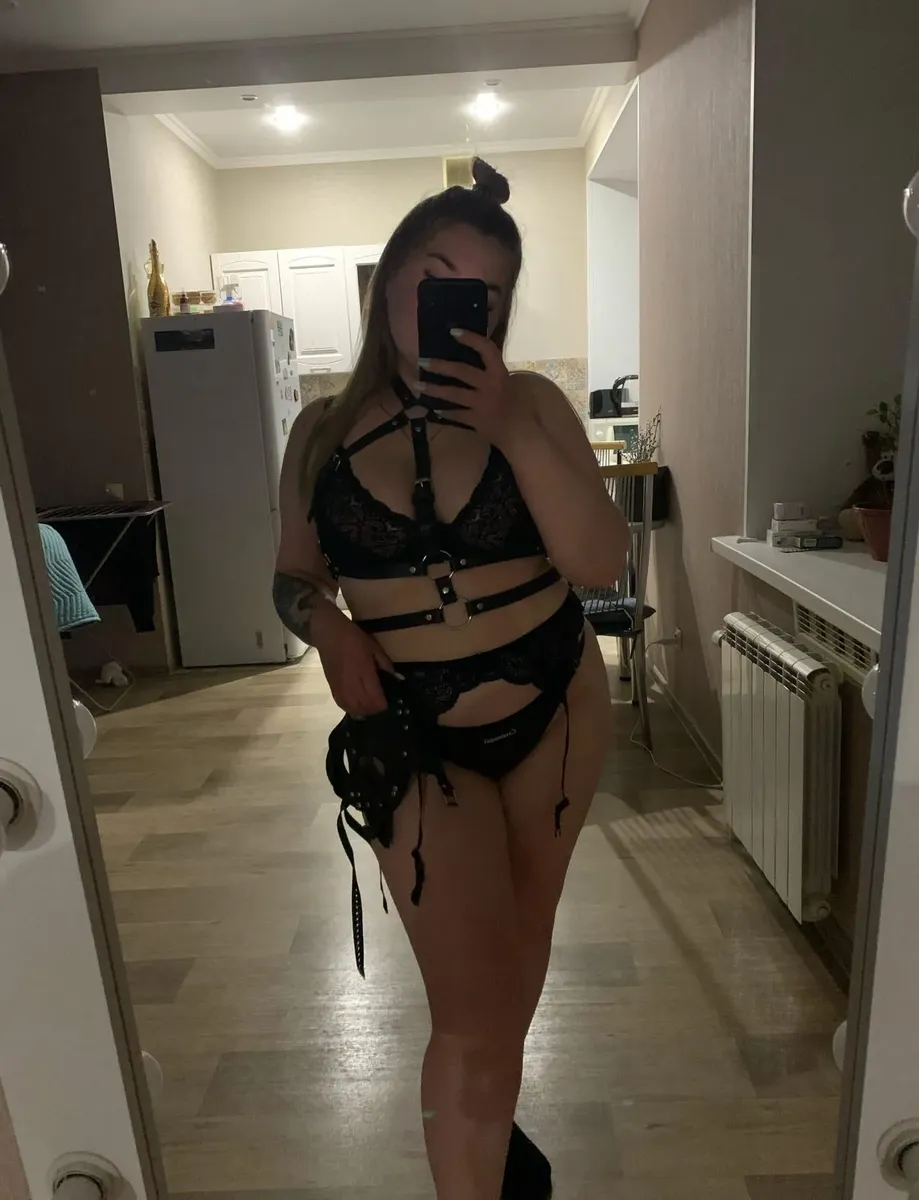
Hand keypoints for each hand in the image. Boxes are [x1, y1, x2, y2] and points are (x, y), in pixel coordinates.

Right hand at [311, 605, 394, 716]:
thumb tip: (395, 678)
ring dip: (364, 711)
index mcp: (364, 672)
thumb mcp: (374, 647)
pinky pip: (343, 705)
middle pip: (365, 707)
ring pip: (353, 709)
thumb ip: (385, 664)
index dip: (383, 705)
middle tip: (382, 704)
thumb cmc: (354, 638)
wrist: (329, 634)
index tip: (391, 702)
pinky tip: (358, 706)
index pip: (375, 698)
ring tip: (371, 707)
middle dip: (375, 710)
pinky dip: (352, 709)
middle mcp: (351, 684)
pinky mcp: (333, 688)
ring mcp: (340, 688)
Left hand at [417, 330, 528, 450]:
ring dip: (433, 389)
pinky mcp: (476, 420)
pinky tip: (434, 409)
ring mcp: (482, 403)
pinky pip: (456, 414)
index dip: (470, 339)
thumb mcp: (505, 383)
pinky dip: (445, 412)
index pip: (486, 349)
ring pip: (453, 393)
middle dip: (439, 366)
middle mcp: (490, 385)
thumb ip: (489, 373)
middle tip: (422, 361)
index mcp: (499, 373)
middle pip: (461, 371)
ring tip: (417, 385)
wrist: (519, 431)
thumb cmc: (515, 405)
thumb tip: (468, 359)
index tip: (453, 332)